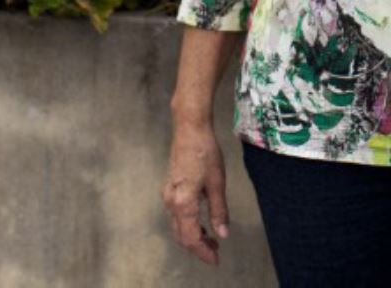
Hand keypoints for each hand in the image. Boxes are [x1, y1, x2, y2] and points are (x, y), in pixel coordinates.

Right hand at [162, 120, 230, 264]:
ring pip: (177, 227)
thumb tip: (223, 233)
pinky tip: (201, 224)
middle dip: (198, 247)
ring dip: (193, 237)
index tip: (216, 259)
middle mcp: (170, 202)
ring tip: (212, 240)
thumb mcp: (217, 183)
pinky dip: (188, 225)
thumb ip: (219, 210)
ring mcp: (167, 196)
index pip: (191, 237)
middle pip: (181, 236)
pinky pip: (176, 216)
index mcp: (183, 203)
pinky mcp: (169, 189)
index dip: (203, 251)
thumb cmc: (206, 153)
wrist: (189, 130)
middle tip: (216, 252)